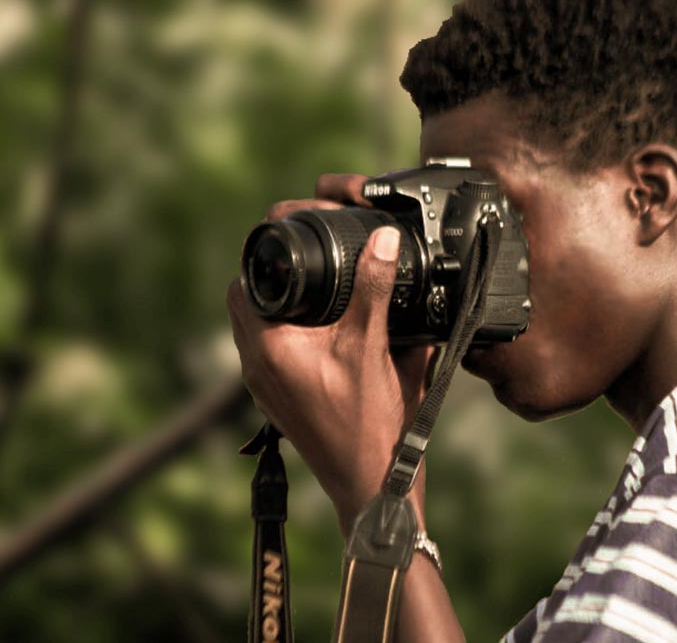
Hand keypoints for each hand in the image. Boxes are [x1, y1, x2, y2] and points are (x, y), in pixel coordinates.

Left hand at [226, 174, 435, 536]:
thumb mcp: (373, 348)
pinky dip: (295, 333)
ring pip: (261, 329)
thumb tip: (381, 239)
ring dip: (285, 307)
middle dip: (277, 278)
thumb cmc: (368, 425)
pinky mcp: (281, 400)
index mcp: (267, 348)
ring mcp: (266, 387)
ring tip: (324, 294)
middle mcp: (256, 367)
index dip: (267, 256)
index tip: (298, 240)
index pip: (244, 283)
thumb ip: (374, 290)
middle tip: (315, 263)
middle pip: (248, 302)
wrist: (373, 487)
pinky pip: (275, 353)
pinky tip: (331, 334)